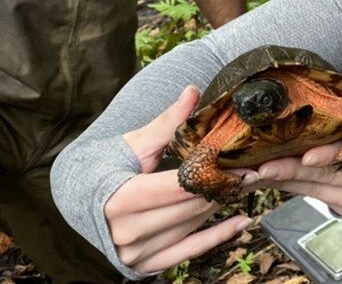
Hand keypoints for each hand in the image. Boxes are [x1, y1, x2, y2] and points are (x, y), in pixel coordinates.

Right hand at [105, 86, 252, 273]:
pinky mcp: (143, 265)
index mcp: (121, 199)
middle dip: (221, 189)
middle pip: (189, 208)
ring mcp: (134, 253)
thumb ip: (168, 123)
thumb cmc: (107, 166)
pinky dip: (216, 238)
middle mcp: (126, 232)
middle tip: (249, 172)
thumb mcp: (135, 143)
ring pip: (191, 227)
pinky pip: (187, 253)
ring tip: (242, 187)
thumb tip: (193, 91)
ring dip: (219, 207)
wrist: (78, 199)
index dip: (212, 174)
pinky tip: (240, 222)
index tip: (239, 163)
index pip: (179, 187)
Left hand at [242, 84, 341, 215]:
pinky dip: (284, 187)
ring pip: (312, 189)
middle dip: (290, 170)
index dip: (331, 155)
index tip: (307, 156)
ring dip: (278, 180)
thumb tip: (338, 76)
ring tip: (249, 175)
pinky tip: (261, 182)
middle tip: (260, 167)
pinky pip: (309, 197)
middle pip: (326, 175)